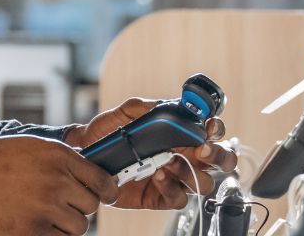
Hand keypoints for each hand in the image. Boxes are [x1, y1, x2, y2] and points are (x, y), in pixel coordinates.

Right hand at [0, 135, 117, 235]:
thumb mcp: (32, 146)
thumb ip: (62, 159)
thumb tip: (90, 174)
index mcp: (58, 157)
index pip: (102, 180)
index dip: (105, 190)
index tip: (103, 195)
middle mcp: (56, 182)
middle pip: (91, 207)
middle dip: (79, 206)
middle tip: (61, 204)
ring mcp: (45, 210)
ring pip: (78, 227)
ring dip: (66, 224)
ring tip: (45, 215)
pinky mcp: (31, 233)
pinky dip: (52, 235)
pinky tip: (36, 225)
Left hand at [62, 98, 237, 209]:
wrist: (84, 154)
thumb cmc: (107, 131)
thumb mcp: (123, 113)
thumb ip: (144, 107)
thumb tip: (165, 104)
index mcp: (180, 133)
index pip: (210, 131)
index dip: (216, 128)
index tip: (210, 125)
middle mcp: (184, 155)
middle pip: (220, 161)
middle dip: (218, 155)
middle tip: (202, 149)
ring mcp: (174, 177)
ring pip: (203, 182)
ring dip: (190, 171)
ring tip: (168, 161)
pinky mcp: (161, 197)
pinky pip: (178, 198)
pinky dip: (172, 188)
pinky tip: (157, 176)